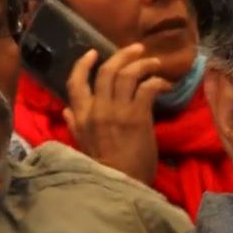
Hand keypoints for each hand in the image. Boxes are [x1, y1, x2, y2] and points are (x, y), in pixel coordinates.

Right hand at [64, 44, 171, 184]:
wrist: (121, 184)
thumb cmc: (105, 168)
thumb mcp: (82, 145)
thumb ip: (75, 125)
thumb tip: (67, 109)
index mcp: (81, 116)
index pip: (75, 82)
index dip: (84, 64)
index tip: (94, 53)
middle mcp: (97, 109)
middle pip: (107, 71)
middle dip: (122, 55)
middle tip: (137, 49)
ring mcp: (117, 111)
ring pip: (127, 74)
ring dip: (143, 64)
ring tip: (155, 63)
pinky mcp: (138, 116)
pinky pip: (147, 88)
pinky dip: (157, 81)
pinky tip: (165, 84)